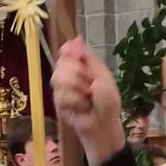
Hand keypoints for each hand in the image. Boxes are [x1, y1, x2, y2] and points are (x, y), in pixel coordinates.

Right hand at [52, 37, 125, 165]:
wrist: (103, 126)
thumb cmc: (107, 103)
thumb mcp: (104, 77)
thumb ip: (89, 59)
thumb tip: (76, 39)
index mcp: (82, 65)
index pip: (67, 50)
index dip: (68, 52)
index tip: (75, 58)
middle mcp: (70, 74)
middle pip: (61, 63)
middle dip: (76, 74)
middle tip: (90, 85)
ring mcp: (62, 88)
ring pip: (58, 78)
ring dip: (76, 89)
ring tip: (86, 98)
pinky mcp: (58, 103)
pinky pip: (60, 96)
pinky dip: (74, 101)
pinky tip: (81, 107)